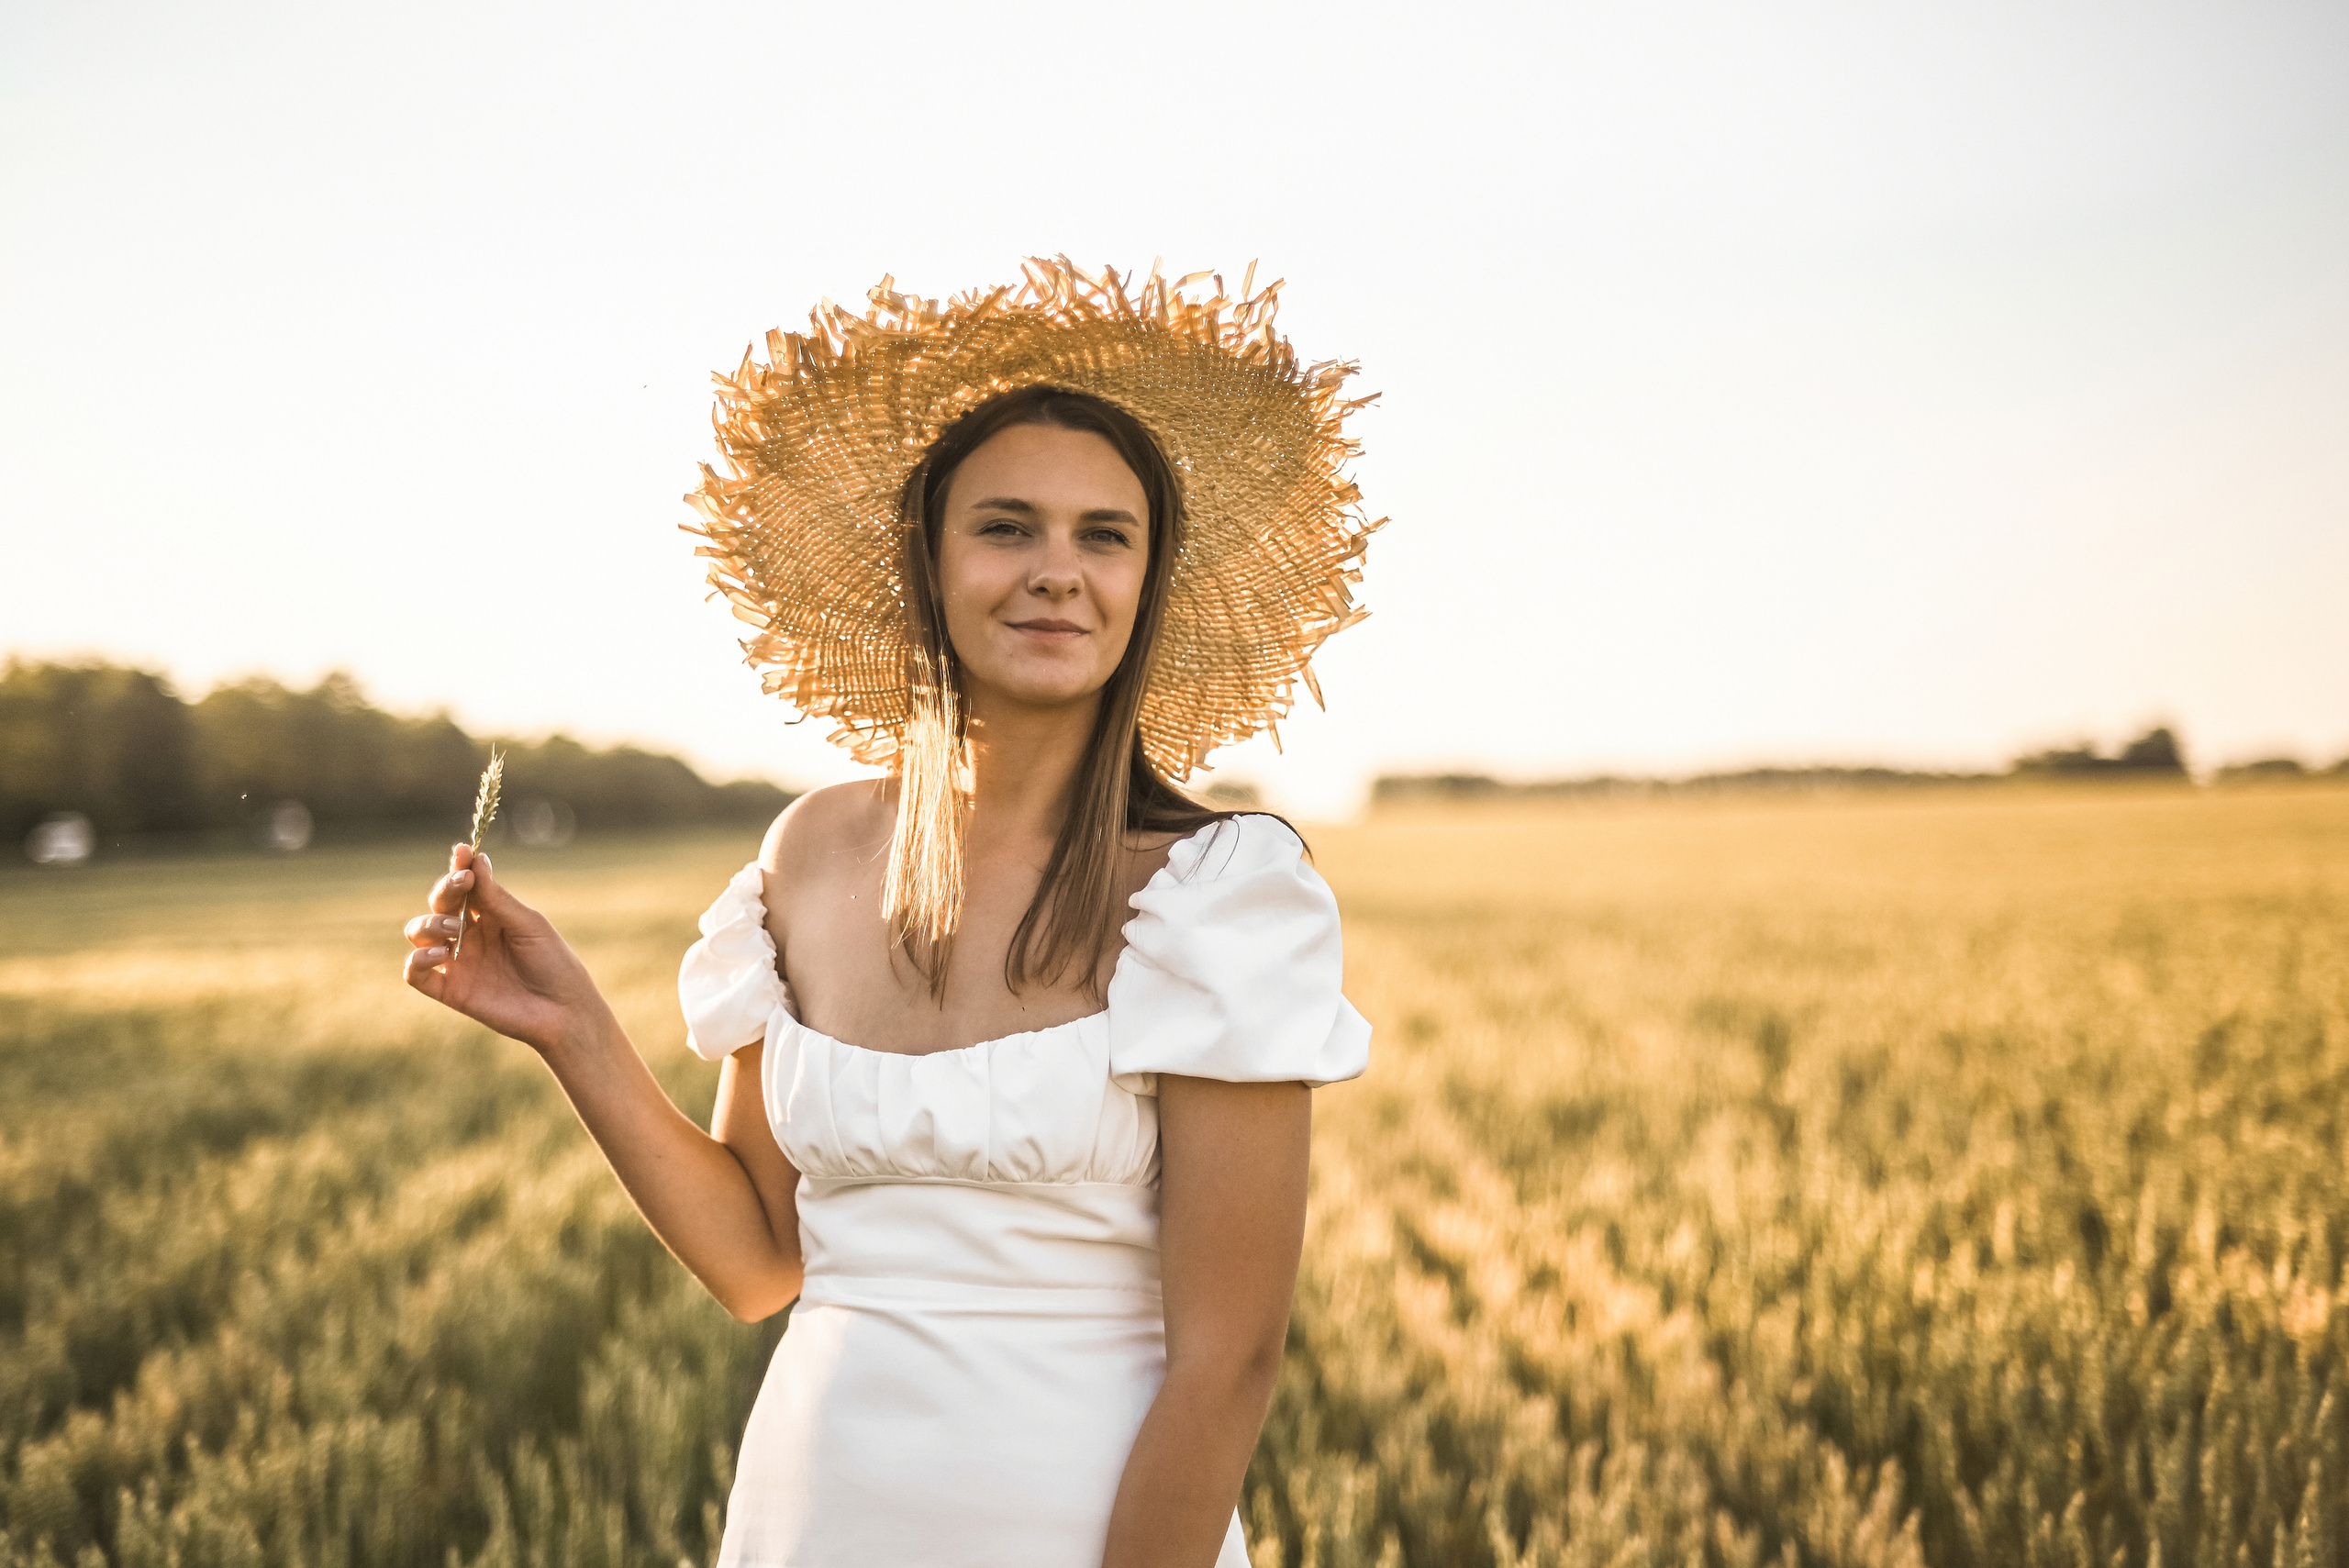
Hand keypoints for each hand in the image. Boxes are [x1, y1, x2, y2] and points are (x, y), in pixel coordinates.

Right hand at [402, 843, 607, 1052]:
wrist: (564, 1011)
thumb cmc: (554, 964)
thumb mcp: (528, 925)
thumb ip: (497, 898)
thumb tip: (476, 859)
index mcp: (491, 914)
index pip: (464, 885)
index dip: (458, 867)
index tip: (462, 852)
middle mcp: (469, 934)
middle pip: (439, 904)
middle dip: (445, 889)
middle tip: (461, 883)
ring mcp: (458, 961)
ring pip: (419, 933)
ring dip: (430, 924)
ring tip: (455, 930)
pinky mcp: (450, 990)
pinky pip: (415, 973)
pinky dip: (417, 960)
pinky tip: (440, 954)